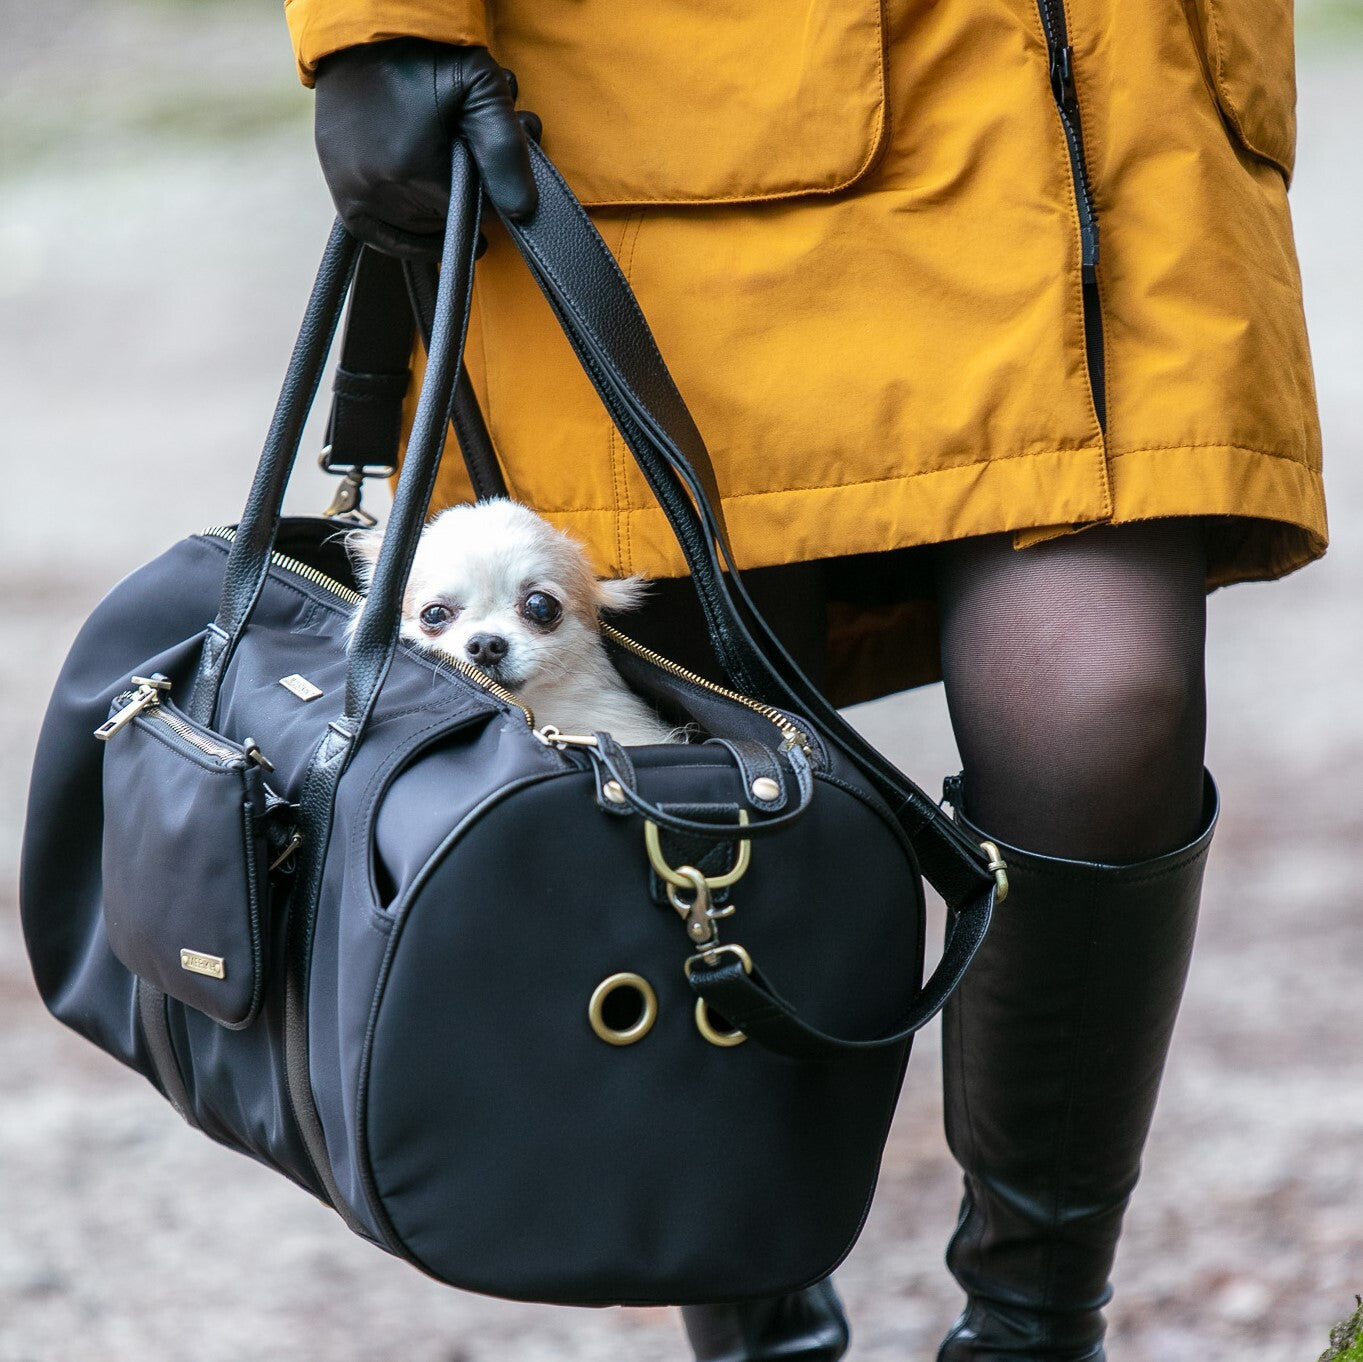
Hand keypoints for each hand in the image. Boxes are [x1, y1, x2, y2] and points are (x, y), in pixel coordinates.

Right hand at [314, 38, 538, 257]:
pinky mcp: (340, 190)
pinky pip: (376, 236)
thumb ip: (506, 146)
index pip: (477, 212)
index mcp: (413, 172)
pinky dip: (405, 238)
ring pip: (418, 230)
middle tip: (474, 156)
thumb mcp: (479, 86)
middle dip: (469, 193)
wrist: (363, 30)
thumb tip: (521, 211)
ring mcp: (353, 193)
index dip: (496, 189)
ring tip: (450, 175)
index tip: (500, 163)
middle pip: (448, 221)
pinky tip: (431, 232)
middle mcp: (377, 192)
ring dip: (439, 211)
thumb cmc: (425, 52)